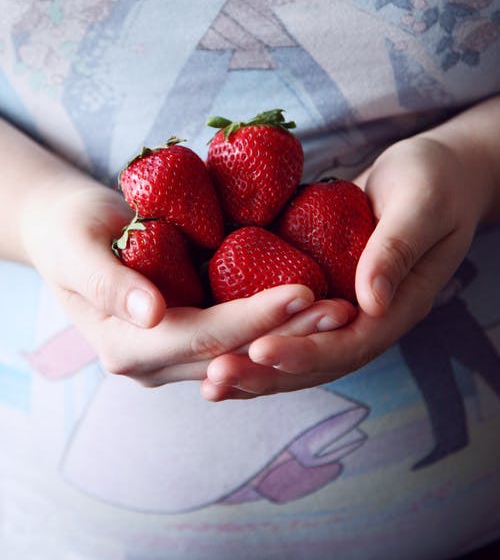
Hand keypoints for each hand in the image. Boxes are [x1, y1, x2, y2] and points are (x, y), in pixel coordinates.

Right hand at [20, 177, 352, 386]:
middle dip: (289, 332)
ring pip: (243, 350)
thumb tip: (152, 315)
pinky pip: (238, 337)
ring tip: (341, 311)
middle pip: (233, 351)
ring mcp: (175, 356)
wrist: (70, 235)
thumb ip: (109, 285)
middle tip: (342, 309)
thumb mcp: (76, 251)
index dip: (254, 317)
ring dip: (292, 333)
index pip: (202, 337)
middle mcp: (155, 364)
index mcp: (126, 348)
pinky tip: (312, 306)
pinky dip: (274, 324)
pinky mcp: (191, 337)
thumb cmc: (70, 233)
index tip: (302, 292)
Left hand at [202, 133, 487, 399]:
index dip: (305, 351)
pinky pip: (291, 323)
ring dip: (256, 367)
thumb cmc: (433, 180)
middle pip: (318, 362)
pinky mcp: (325, 290)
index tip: (259, 350)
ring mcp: (347, 307)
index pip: (350, 344)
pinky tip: (219, 344)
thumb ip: (396, 249)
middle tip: (216, 377)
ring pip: (300, 349)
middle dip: (267, 373)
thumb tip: (369, 302)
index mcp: (399, 304)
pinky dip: (256, 335)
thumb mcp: (421, 205)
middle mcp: (370, 317)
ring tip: (210, 380)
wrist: (431, 173)